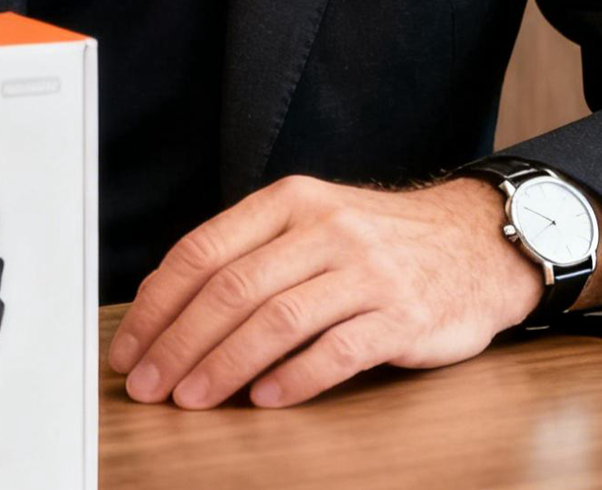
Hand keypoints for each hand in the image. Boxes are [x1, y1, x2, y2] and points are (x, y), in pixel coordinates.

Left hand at [106, 174, 543, 409]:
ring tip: (193, 399)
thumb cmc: (377, 242)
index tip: (130, 346)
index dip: (159, 303)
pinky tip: (266, 400)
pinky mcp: (401, 313)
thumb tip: (166, 304)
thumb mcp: (311, 223)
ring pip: (277, 319)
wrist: (471, 242)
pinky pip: (338, 349)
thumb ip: (250, 252)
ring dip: (225, 365)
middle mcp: (324, 228)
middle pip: (233, 288)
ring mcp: (365, 270)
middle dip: (180, 343)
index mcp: (290, 202)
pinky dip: (295, 378)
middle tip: (149, 385)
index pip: (205, 249)